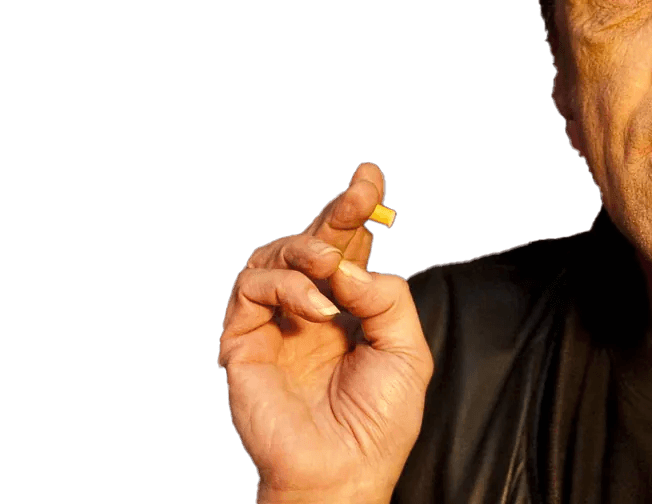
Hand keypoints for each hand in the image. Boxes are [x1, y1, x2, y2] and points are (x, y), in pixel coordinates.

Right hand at [218, 163, 431, 503]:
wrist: (343, 473)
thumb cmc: (378, 424)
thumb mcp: (407, 352)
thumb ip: (387, 298)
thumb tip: (349, 265)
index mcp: (348, 309)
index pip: (347, 247)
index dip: (354, 210)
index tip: (370, 178)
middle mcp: (308, 309)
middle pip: (312, 241)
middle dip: (336, 211)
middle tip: (358, 194)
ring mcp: (274, 324)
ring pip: (272, 256)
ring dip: (305, 250)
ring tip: (330, 267)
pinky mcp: (244, 340)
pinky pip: (250, 290)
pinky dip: (284, 287)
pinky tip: (316, 308)